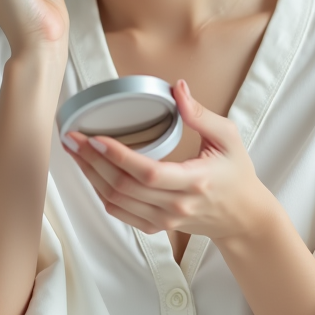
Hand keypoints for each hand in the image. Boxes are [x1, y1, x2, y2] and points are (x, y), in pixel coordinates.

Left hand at [62, 79, 274, 241]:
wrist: (242, 216)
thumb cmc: (236, 174)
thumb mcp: (228, 138)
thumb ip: (201, 114)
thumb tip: (177, 88)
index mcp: (195, 182)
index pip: (149, 173)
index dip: (119, 156)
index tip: (96, 137)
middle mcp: (176, 206)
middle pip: (124, 187)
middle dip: (93, 161)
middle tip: (73, 138)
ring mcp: (165, 220)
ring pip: (116, 201)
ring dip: (91, 176)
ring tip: (75, 152)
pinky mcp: (156, 226)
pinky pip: (119, 212)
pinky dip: (100, 193)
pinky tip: (91, 173)